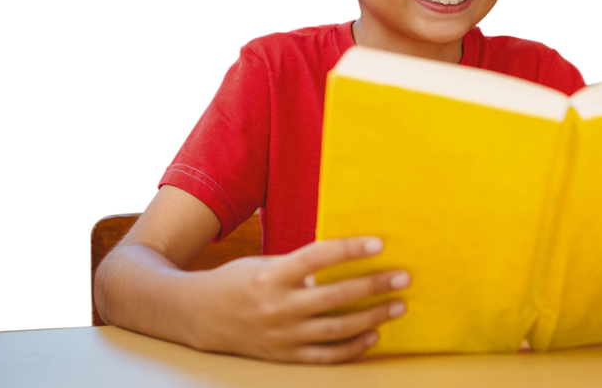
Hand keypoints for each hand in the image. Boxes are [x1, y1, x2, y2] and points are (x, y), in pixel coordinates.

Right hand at [190, 236, 410, 363]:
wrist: (199, 316)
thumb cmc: (238, 281)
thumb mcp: (265, 264)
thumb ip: (301, 264)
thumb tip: (346, 255)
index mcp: (273, 276)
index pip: (318, 257)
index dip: (350, 250)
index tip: (379, 245)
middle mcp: (278, 307)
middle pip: (335, 296)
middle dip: (374, 286)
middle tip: (403, 277)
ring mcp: (282, 335)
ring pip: (337, 328)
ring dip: (372, 318)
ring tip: (398, 306)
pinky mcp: (284, 356)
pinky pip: (326, 356)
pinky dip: (353, 348)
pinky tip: (374, 336)